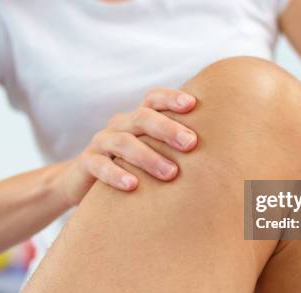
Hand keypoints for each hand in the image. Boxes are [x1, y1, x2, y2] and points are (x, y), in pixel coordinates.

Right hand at [56, 88, 197, 205]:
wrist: (82, 181)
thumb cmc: (131, 167)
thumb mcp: (150, 152)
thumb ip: (174, 148)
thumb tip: (218, 155)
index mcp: (136, 119)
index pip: (153, 99)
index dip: (171, 98)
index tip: (192, 104)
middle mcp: (119, 126)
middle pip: (142, 118)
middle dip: (167, 129)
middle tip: (191, 143)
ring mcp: (101, 143)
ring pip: (123, 142)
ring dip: (148, 156)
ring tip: (171, 173)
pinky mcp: (87, 164)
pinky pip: (99, 165)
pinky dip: (116, 174)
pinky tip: (133, 185)